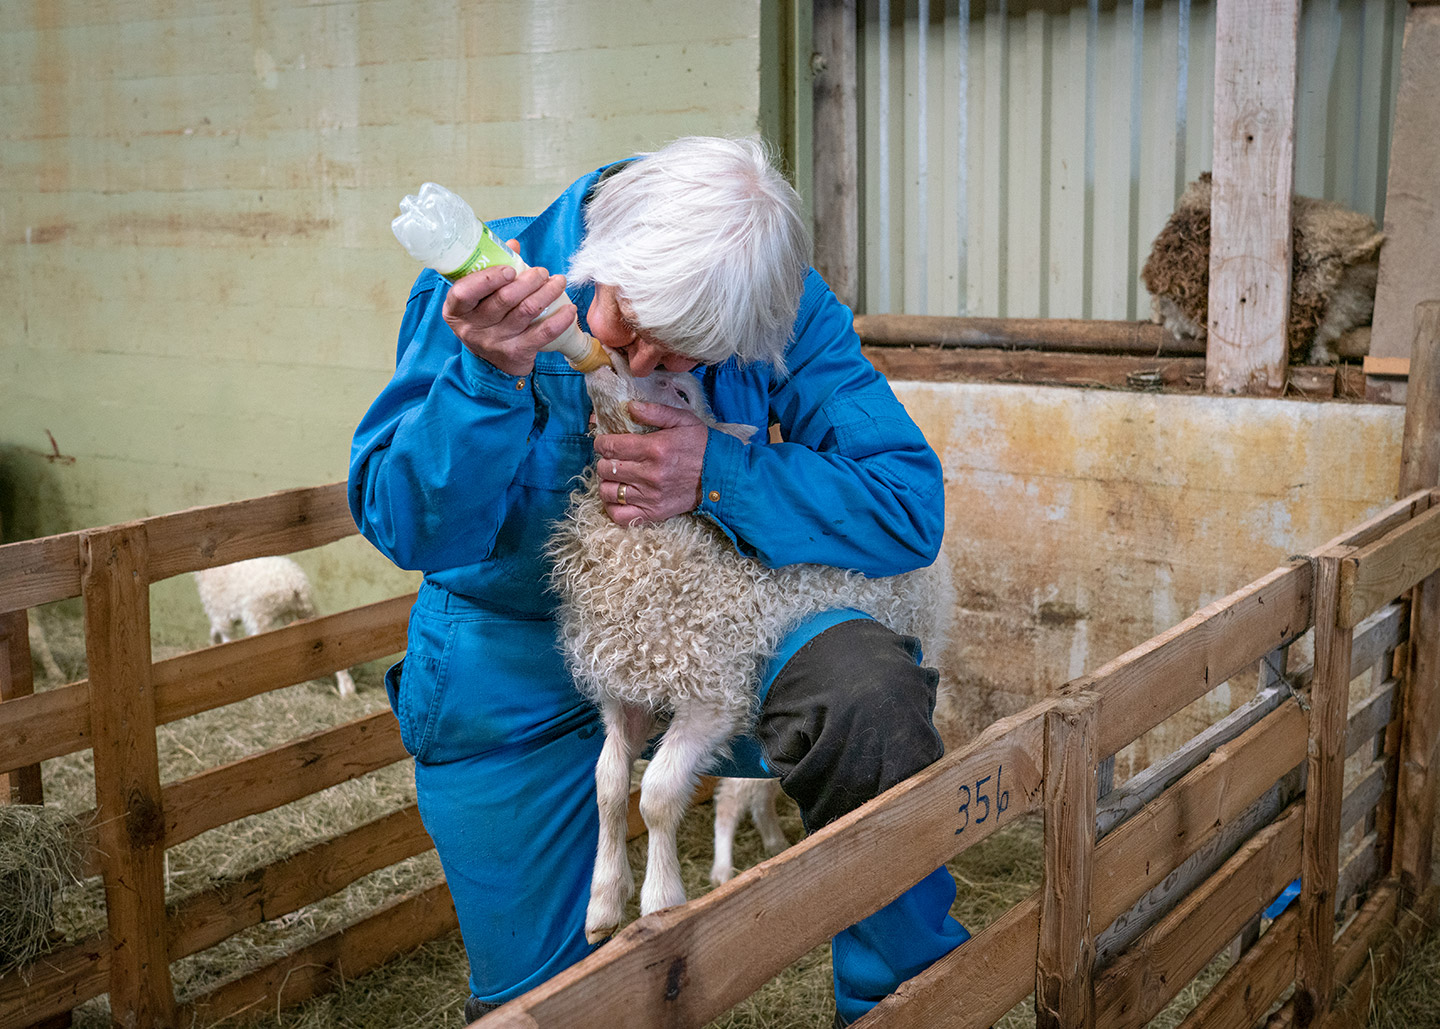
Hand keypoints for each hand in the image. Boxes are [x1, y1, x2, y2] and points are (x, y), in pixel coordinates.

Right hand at [442, 240, 575, 375]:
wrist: (492, 363)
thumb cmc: (486, 320)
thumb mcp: (478, 299)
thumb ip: (493, 270)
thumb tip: (513, 244)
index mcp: (457, 310)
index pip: (464, 292)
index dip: (487, 279)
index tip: (509, 269)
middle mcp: (473, 327)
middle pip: (503, 299)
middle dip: (528, 281)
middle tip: (542, 272)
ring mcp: (495, 342)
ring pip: (526, 311)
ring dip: (547, 292)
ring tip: (558, 282)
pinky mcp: (517, 353)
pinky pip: (543, 333)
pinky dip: (560, 319)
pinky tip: (569, 309)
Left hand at [594, 402, 708, 524]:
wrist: (721, 476)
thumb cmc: (701, 445)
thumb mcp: (683, 420)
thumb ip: (655, 411)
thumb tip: (629, 407)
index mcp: (654, 448)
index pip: (610, 446)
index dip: (601, 442)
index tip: (604, 441)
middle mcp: (649, 474)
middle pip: (605, 468)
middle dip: (604, 460)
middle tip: (613, 458)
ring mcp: (650, 496)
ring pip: (608, 491)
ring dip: (607, 482)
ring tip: (616, 476)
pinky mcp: (653, 513)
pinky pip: (620, 516)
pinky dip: (613, 507)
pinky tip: (618, 497)